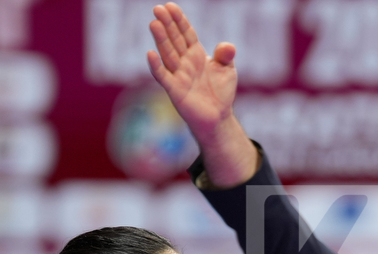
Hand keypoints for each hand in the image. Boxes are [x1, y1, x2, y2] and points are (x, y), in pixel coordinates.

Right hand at [147, 3, 258, 186]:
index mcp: (195, 54)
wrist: (218, 117)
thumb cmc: (221, 92)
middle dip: (166, 24)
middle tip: (157, 9)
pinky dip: (156, 66)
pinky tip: (150, 53)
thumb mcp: (228, 70)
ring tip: (154, 23)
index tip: (170, 6)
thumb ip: (226, 56)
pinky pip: (163, 77)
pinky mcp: (175, 91)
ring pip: (167, 54)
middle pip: (174, 40)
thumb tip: (227, 46)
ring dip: (160, 40)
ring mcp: (178, 75)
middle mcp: (184, 62)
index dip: (179, 20)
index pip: (186, 33)